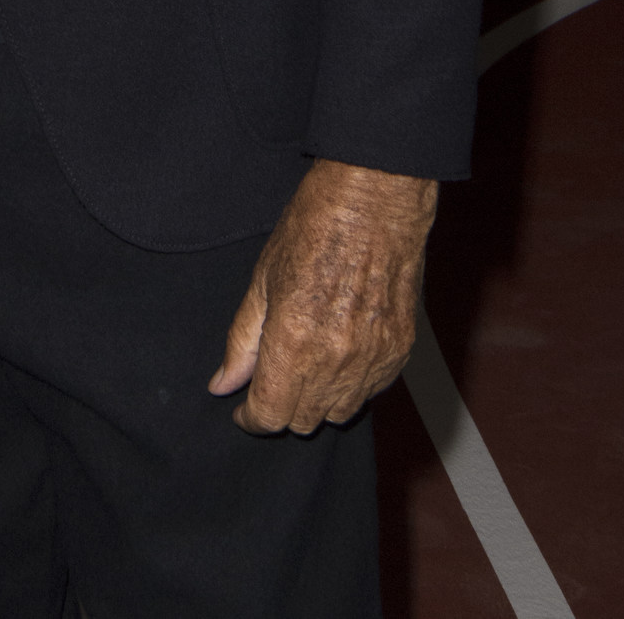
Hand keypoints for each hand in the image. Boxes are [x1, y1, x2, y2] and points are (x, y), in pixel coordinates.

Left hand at [209, 158, 436, 433]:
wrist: (374, 202)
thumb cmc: (313, 229)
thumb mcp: (262, 281)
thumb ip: (242, 342)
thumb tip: (222, 385)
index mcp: (294, 343)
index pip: (270, 414)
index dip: (251, 418)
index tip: (243, 408)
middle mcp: (336, 361)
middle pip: (304, 421)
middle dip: (281, 407)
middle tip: (271, 378)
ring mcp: (373, 359)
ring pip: (339, 412)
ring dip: (317, 400)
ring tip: (307, 364)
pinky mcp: (400, 352)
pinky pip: (371, 392)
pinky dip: (352, 384)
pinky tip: (339, 352)